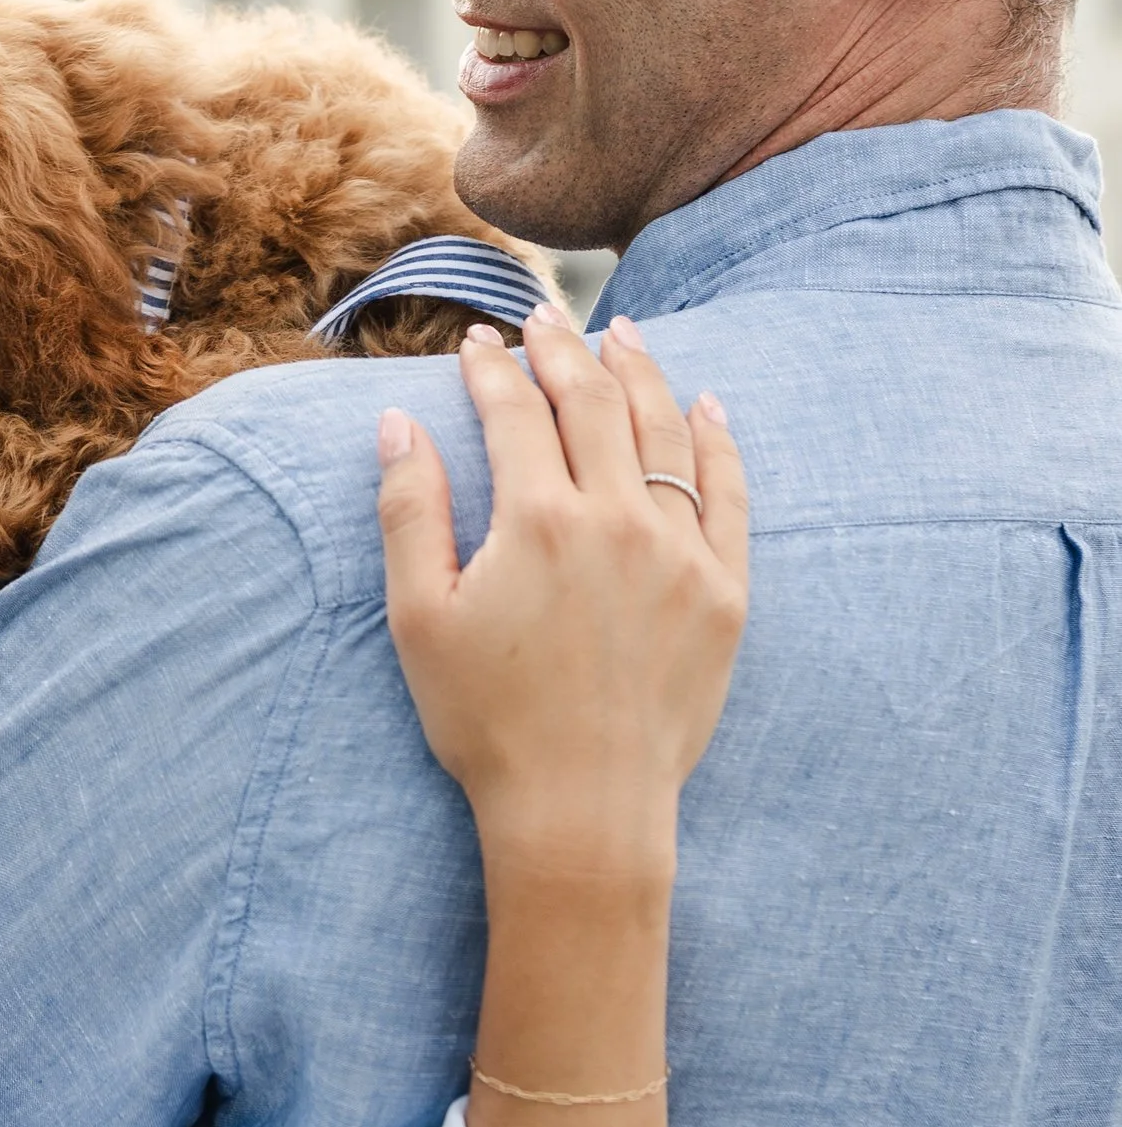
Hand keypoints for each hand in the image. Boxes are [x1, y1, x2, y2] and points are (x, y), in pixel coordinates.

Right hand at [376, 308, 747, 880]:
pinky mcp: (723, 592)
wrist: (582, 810)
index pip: (514, 412)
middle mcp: (617, 520)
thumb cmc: (487, 722)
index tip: (478, 342)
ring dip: (639, 372)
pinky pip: (727, 494)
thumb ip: (409, 509)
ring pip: (664, 433)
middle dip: (563, 349)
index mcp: (537, 520)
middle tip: (545, 316)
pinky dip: (716, 441)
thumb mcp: (418, 617)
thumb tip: (399, 420)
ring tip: (621, 334)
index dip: (492, 368)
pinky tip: (704, 405)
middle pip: (593, 403)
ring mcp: (680, 553)